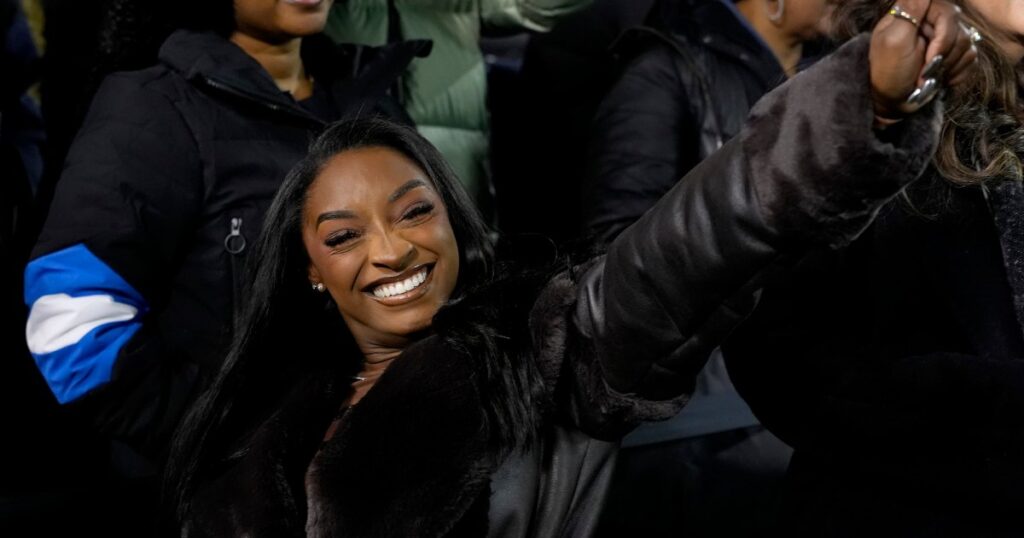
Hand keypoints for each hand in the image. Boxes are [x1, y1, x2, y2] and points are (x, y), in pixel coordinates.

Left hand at [869, 0, 977, 119]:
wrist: (892, 102)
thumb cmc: (888, 72)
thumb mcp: (894, 40)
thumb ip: (911, 9)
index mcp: (915, 13)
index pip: (945, 10)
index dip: (943, 33)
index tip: (930, 54)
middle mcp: (932, 22)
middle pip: (958, 29)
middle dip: (942, 55)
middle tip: (924, 70)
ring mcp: (945, 39)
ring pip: (967, 44)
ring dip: (947, 66)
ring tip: (927, 76)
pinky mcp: (954, 56)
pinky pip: (971, 59)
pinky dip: (955, 73)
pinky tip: (939, 79)